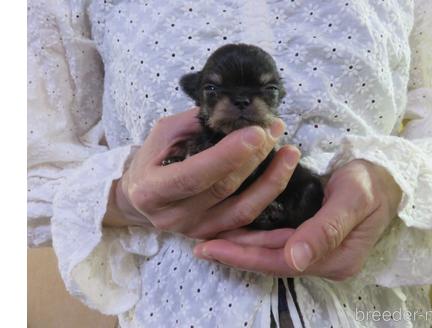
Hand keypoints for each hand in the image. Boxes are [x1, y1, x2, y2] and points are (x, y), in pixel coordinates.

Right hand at [103, 108, 300, 239]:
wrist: (141, 195)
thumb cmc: (152, 160)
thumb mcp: (162, 134)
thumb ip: (194, 124)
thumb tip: (233, 111)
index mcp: (152, 191)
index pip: (194, 174)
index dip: (227, 155)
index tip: (256, 132)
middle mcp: (173, 218)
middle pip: (223, 189)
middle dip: (254, 158)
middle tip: (275, 130)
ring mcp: (195, 231)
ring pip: (242, 210)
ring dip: (271, 181)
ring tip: (289, 154)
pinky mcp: (213, 236)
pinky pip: (248, 225)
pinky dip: (269, 205)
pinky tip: (287, 187)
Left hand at [193, 159, 401, 279]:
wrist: (387, 175)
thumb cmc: (372, 183)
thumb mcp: (352, 199)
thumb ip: (326, 229)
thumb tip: (296, 259)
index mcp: (335, 259)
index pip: (280, 262)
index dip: (244, 256)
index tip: (211, 247)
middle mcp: (323, 261)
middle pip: (272, 260)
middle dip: (236, 252)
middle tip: (201, 244)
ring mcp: (318, 252)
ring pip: (272, 252)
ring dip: (242, 246)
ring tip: (210, 238)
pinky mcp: (312, 238)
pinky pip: (278, 241)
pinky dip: (256, 237)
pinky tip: (236, 231)